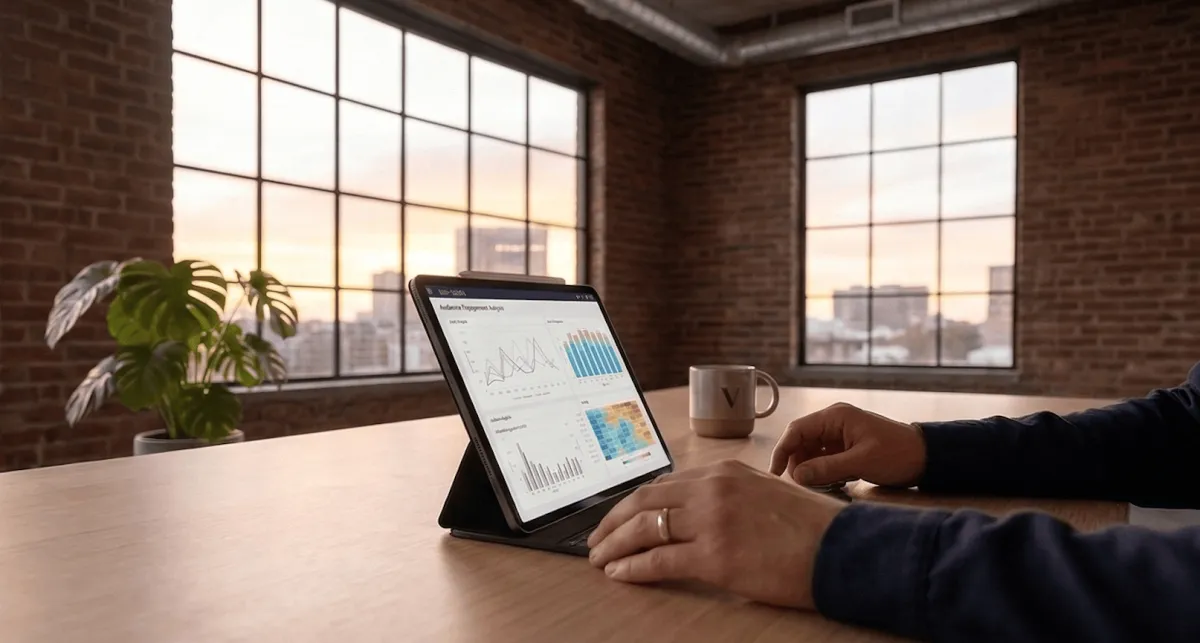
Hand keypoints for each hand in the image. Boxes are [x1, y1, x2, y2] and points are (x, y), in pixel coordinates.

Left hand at [586, 459, 846, 608]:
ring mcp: (712, 520)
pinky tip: (619, 573)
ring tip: (600, 559)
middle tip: (596, 539)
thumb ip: (729, 495)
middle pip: (644, 501)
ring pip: (644, 528)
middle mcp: (713, 488)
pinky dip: (632, 567)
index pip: (663, 484)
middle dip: (612, 522)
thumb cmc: (811, 527)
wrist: (843, 550)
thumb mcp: (766, 492)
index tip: (617, 517)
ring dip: (614, 544)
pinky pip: (658, 560)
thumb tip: (696, 512)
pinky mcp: (715, 555)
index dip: (632, 503)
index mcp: (724, 471)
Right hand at [769, 402, 926, 487]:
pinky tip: (833, 484)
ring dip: (811, 470)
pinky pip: (825, 459)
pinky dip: (823, 472)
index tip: (775, 474)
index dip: (782, 451)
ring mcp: (840, 435)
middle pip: (801, 442)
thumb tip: (796, 476)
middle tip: (802, 486)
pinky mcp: (847, 447)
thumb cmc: (896, 454)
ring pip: (812, 453)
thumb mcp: (860, 462)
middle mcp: (834, 422)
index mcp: (835, 417)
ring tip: (821, 487)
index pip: (796, 430)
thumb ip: (826, 468)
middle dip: (798, 464)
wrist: (926, 457)